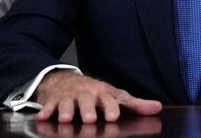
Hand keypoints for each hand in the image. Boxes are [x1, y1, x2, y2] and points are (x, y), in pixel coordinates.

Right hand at [35, 70, 162, 122]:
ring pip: (67, 102)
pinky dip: (46, 110)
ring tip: (65, 120)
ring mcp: (69, 96)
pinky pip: (49, 105)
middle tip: (89, 119)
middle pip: (86, 100)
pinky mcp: (54, 100)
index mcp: (102, 93)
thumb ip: (135, 104)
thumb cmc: (95, 92)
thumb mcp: (115, 96)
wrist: (66, 80)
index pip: (108, 99)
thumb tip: (157, 108)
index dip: (110, 107)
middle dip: (87, 109)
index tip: (112, 116)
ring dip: (66, 110)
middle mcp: (86, 93)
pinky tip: (43, 117)